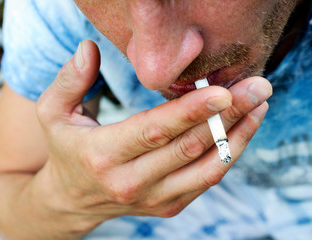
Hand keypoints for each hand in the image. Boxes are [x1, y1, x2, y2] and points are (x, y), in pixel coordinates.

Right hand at [35, 40, 271, 236]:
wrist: (71, 200)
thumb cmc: (65, 150)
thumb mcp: (52, 113)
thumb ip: (69, 80)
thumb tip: (88, 48)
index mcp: (102, 155)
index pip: (154, 131)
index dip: (190, 111)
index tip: (224, 90)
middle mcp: (131, 181)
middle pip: (189, 148)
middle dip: (228, 116)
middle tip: (258, 88)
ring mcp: (154, 198)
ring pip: (207, 168)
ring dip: (237, 136)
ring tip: (259, 106)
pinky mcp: (168, 206)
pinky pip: (207, 179)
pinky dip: (229, 154)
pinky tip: (243, 128)